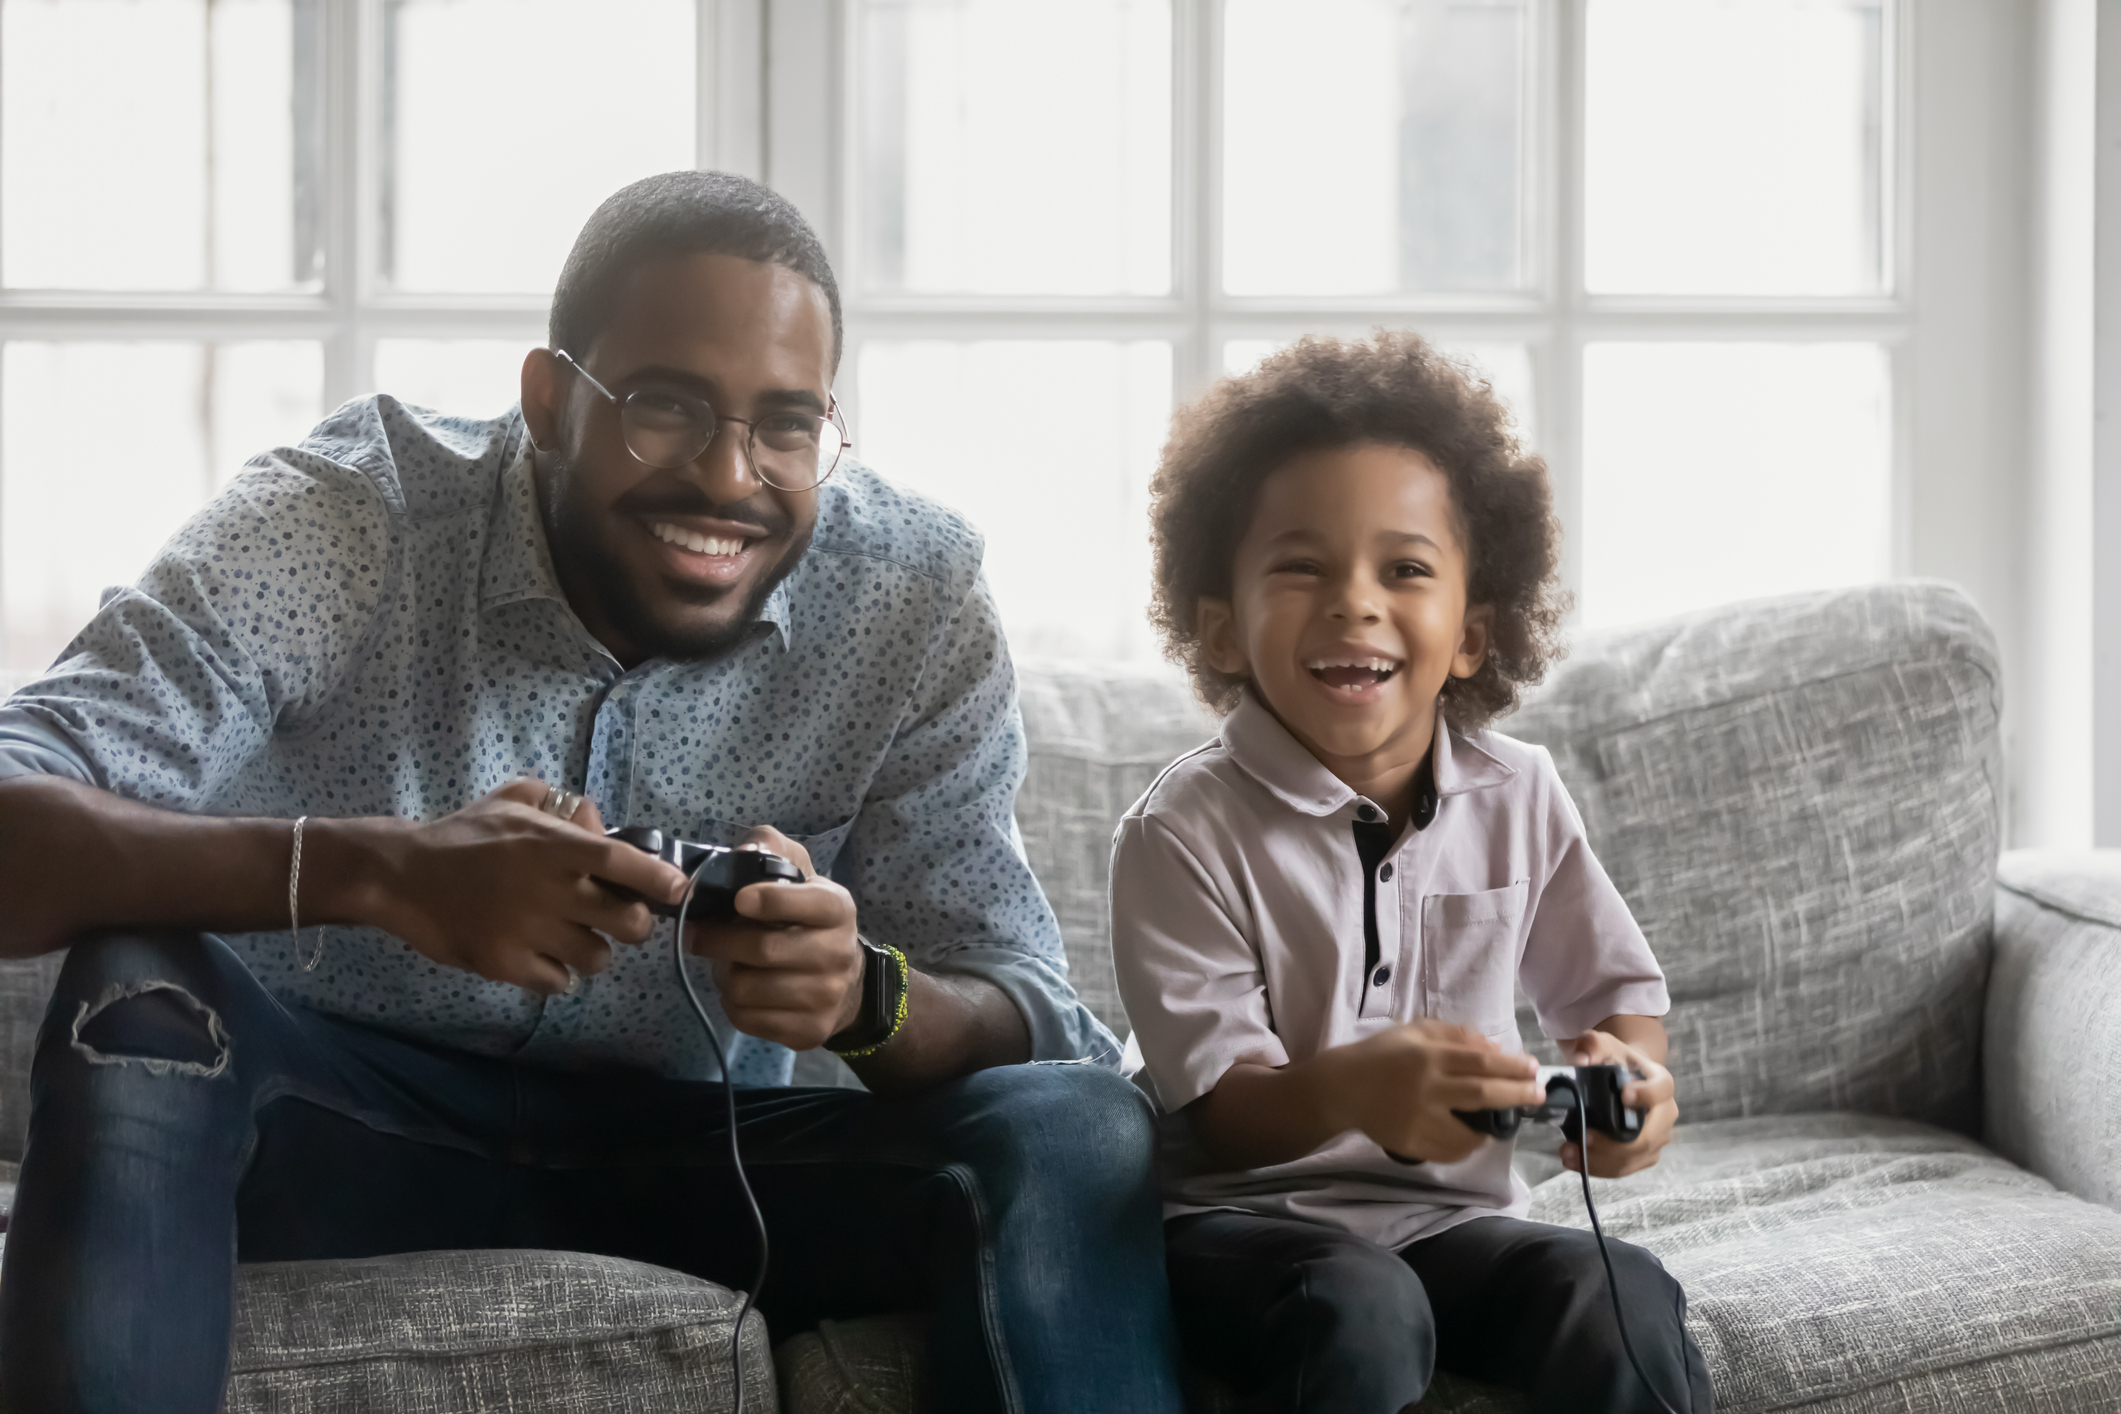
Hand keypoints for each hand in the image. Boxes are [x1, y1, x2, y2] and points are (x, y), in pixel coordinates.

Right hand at [354, 778, 687, 994]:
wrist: (401, 876)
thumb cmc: (464, 834)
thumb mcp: (514, 799)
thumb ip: (563, 806)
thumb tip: (599, 823)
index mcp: (554, 845)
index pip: (622, 862)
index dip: (659, 879)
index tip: (678, 889)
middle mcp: (549, 890)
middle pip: (627, 922)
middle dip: (632, 923)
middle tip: (616, 918)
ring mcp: (528, 931)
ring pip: (597, 958)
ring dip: (594, 951)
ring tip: (572, 938)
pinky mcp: (506, 965)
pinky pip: (560, 982)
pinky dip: (557, 973)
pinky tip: (540, 956)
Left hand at [683, 825, 865, 1050]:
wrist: (847, 983)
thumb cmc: (808, 919)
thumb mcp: (798, 874)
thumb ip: (772, 848)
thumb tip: (745, 851)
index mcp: (838, 909)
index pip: (806, 903)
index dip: (767, 900)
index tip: (738, 900)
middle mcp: (838, 954)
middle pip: (763, 950)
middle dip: (718, 940)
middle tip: (696, 934)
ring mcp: (826, 998)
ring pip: (746, 989)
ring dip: (724, 975)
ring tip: (726, 964)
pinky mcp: (809, 1032)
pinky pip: (747, 1019)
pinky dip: (732, 1003)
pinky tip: (741, 990)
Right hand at [1333, 1021, 1543, 1165]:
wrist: (1341, 1088)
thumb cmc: (1381, 1055)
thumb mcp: (1414, 1032)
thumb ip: (1454, 1036)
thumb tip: (1495, 1050)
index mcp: (1428, 1056)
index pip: (1481, 1061)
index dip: (1513, 1066)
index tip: (1533, 1069)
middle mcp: (1426, 1087)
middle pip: (1483, 1093)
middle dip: (1517, 1094)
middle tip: (1539, 1095)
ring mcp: (1418, 1119)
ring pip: (1469, 1131)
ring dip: (1492, 1128)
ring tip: (1500, 1121)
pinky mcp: (1410, 1143)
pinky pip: (1450, 1151)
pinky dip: (1466, 1147)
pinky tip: (1470, 1138)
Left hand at [1559, 1029, 1677, 1177]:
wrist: (1624, 1077)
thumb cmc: (1615, 1059)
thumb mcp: (1602, 1044)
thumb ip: (1591, 1045)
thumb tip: (1581, 1062)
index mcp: (1660, 1082)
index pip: (1660, 1089)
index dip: (1646, 1095)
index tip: (1624, 1096)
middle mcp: (1665, 1113)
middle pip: (1647, 1136)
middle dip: (1614, 1143)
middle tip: (1583, 1138)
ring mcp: (1657, 1138)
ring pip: (1633, 1158)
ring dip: (1600, 1161)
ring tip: (1569, 1153)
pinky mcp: (1643, 1155)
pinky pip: (1624, 1168)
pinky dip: (1599, 1168)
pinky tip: (1575, 1163)